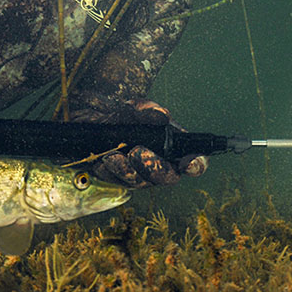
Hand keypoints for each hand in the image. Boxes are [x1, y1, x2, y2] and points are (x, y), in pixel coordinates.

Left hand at [90, 99, 207, 188]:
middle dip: (154, 167)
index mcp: (175, 148)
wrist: (94, 126)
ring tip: (115, 155)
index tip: (188, 163)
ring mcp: (142, 176)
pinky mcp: (122, 181)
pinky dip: (113, 171)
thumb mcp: (133, 108)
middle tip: (137, 152)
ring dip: (129, 170)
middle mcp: (162, 165)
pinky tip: (106, 158)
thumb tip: (163, 116)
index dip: (196, 164)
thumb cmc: (123, 117)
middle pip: (168, 177)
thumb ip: (148, 109)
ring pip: (142, 183)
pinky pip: (120, 182)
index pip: (195, 161)